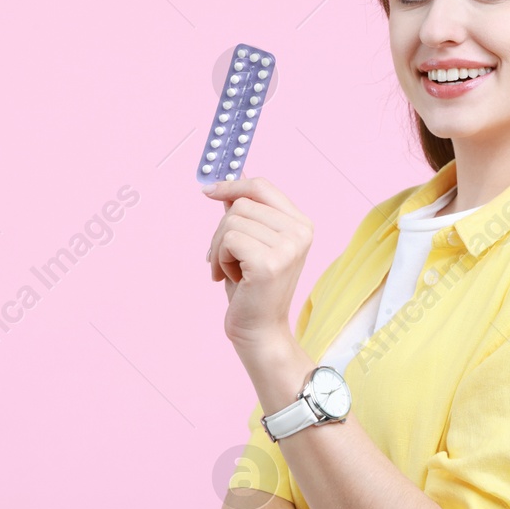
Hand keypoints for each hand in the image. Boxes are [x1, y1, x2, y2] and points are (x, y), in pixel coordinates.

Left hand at [202, 177, 312, 348]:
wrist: (259, 330)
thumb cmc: (252, 288)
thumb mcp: (251, 242)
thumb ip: (246, 211)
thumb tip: (232, 178)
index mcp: (301, 224)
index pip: (262, 187)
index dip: (232, 185)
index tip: (208, 191)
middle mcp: (300, 232)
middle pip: (241, 204)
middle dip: (222, 230)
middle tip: (224, 257)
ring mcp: (288, 247)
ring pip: (231, 221)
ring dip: (220, 248)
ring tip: (230, 270)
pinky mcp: (269, 263)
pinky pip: (228, 240)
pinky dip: (220, 259)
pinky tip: (230, 277)